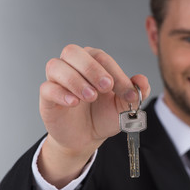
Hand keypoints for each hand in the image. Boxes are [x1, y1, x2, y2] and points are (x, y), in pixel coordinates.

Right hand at [38, 44, 149, 186]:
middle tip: (106, 87)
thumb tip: (142, 80)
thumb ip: (136, 92)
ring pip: (56, 66)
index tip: (128, 92)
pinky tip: (74, 102)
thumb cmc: (104, 116)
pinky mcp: (47, 98)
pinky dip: (60, 93)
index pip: (101, 58)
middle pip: (73, 52)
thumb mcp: (124, 106)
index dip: (116, 73)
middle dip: (91, 68)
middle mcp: (73, 67)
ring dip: (75, 80)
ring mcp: (57, 81)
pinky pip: (47, 88)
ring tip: (91, 97)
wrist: (88, 138)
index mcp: (93, 64)